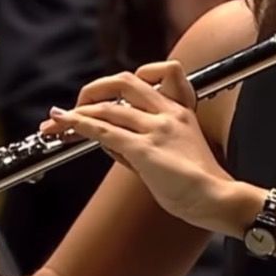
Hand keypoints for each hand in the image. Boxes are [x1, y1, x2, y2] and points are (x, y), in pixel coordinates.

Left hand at [39, 61, 233, 229]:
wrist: (217, 199)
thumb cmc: (200, 184)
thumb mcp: (173, 152)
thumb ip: (142, 141)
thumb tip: (109, 141)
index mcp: (180, 110)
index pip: (151, 76)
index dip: (123, 84)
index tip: (106, 97)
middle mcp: (168, 113)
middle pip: (124, 81)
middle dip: (95, 89)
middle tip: (78, 103)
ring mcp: (156, 128)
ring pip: (108, 108)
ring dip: (77, 112)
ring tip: (58, 120)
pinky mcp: (145, 148)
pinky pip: (104, 130)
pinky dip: (79, 125)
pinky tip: (66, 124)